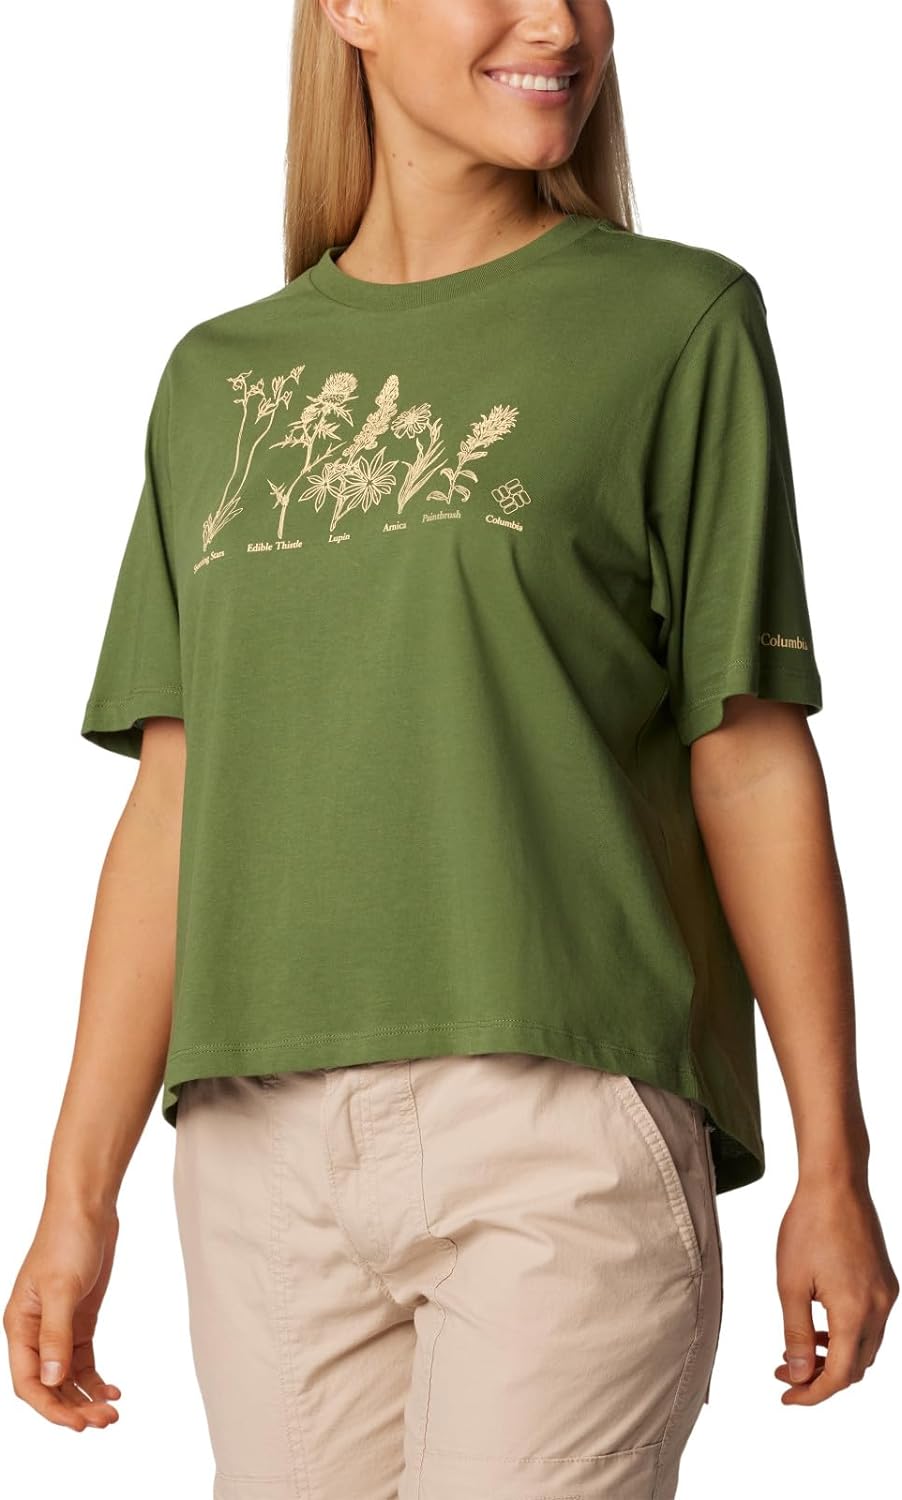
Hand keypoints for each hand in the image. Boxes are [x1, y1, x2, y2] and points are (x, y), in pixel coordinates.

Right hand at [3, 1201, 121, 1429]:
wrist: (88, 1208)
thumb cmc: (66, 1238)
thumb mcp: (62, 1288)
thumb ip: (56, 1334)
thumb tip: (53, 1381)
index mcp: (20, 1326)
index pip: (29, 1382)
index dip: (51, 1408)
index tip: (77, 1424)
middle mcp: (35, 1331)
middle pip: (50, 1385)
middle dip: (74, 1407)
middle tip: (104, 1421)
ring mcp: (58, 1327)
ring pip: (67, 1377)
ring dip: (87, 1397)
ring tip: (112, 1412)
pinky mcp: (79, 1320)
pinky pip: (82, 1361)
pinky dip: (95, 1378)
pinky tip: (112, 1390)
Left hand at [775, 1175, 898, 1403]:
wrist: (836, 1183)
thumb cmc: (808, 1226)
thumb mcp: (791, 1283)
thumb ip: (797, 1334)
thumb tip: (799, 1374)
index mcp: (855, 1313)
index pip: (840, 1375)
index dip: (812, 1393)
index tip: (787, 1396)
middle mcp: (880, 1308)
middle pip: (857, 1367)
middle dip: (821, 1377)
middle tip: (785, 1373)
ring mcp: (886, 1294)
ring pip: (866, 1347)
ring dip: (835, 1357)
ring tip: (798, 1351)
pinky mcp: (885, 1281)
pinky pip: (871, 1324)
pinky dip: (847, 1335)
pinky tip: (820, 1326)